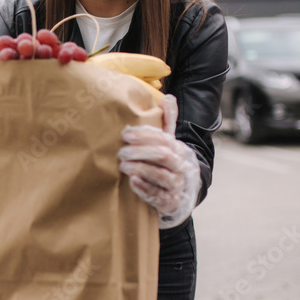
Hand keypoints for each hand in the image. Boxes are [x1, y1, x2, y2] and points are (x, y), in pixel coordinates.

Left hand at [118, 94, 200, 228]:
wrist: (175, 193)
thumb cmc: (163, 163)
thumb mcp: (166, 143)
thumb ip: (166, 122)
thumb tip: (169, 98)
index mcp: (176, 149)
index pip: (163, 138)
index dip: (144, 135)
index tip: (125, 134)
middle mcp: (178, 166)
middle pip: (162, 155)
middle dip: (140, 151)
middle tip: (121, 152)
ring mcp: (175, 185)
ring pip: (160, 175)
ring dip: (140, 168)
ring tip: (123, 165)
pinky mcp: (169, 202)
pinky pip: (157, 195)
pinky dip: (144, 187)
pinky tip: (132, 182)